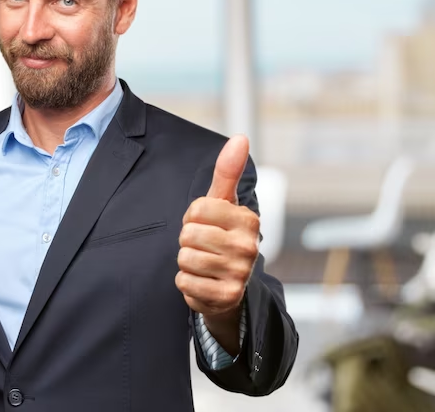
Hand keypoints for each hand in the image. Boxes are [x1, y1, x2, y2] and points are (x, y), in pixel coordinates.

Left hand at [176, 135, 258, 329]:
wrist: (228, 285)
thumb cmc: (221, 235)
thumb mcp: (223, 203)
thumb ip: (228, 171)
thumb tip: (241, 137)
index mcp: (248, 220)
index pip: (197, 210)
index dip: (192, 217)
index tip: (205, 224)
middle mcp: (249, 247)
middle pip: (189, 235)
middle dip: (188, 240)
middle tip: (202, 246)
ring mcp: (239, 274)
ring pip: (185, 259)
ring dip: (186, 262)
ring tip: (202, 263)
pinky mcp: (226, 297)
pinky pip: (185, 283)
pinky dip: (186, 282)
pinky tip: (202, 281)